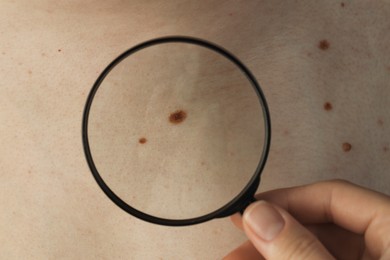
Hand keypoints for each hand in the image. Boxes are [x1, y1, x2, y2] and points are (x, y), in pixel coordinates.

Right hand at [224, 180, 389, 258]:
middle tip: (239, 245)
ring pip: (315, 249)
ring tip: (238, 259)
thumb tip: (261, 217)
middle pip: (321, 225)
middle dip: (273, 235)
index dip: (286, 200)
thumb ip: (302, 251)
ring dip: (274, 254)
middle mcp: (388, 244)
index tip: (251, 210)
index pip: (334, 195)